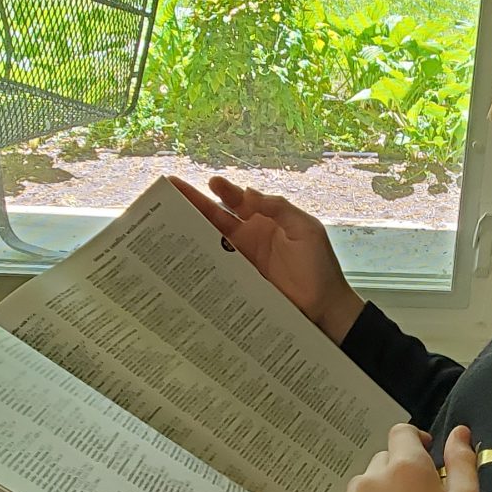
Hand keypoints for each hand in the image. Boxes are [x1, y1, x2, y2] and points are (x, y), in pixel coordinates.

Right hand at [171, 174, 363, 342]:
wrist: (324, 308)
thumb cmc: (319, 266)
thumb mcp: (305, 230)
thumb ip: (279, 209)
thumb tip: (249, 193)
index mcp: (266, 219)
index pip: (240, 200)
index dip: (224, 190)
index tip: (211, 183)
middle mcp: (250, 236)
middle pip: (217, 215)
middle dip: (195, 203)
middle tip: (172, 190)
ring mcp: (242, 259)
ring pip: (211, 239)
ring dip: (191, 228)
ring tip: (167, 219)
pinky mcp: (238, 280)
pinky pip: (215, 266)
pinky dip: (199, 259)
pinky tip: (182, 253)